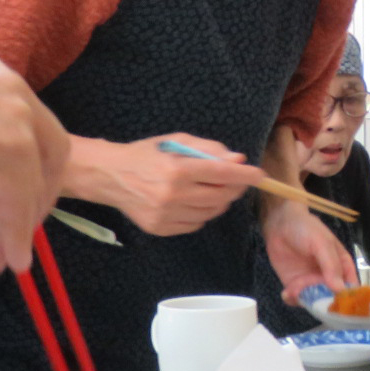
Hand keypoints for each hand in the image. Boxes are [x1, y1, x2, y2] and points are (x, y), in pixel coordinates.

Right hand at [0, 52, 67, 275]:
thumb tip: (4, 177)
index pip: (35, 126)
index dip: (34, 168)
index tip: (19, 200)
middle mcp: (12, 87)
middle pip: (51, 151)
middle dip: (38, 196)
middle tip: (18, 228)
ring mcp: (15, 120)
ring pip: (36, 183)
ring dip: (21, 223)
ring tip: (1, 254)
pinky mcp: (10, 155)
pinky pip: (21, 205)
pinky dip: (16, 236)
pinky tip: (6, 259)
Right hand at [67, 133, 264, 235]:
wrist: (110, 176)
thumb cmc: (146, 155)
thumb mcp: (175, 141)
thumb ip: (207, 149)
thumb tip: (237, 159)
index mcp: (177, 169)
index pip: (222, 173)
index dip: (245, 175)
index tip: (259, 175)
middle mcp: (173, 195)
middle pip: (221, 196)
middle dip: (235, 187)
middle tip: (235, 180)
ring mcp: (166, 215)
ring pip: (211, 212)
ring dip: (219, 200)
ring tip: (211, 188)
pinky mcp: (161, 228)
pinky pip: (196, 223)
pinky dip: (202, 213)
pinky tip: (192, 201)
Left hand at [263, 201, 356, 303]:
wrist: (279, 223)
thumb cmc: (306, 228)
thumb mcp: (322, 243)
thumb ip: (331, 265)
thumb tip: (340, 290)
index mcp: (343, 266)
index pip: (351, 288)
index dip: (350, 299)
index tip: (343, 308)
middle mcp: (329, 278)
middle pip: (333, 299)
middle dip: (324, 303)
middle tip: (313, 301)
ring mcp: (312, 283)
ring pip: (314, 302)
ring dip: (306, 301)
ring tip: (294, 290)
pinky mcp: (296, 285)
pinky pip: (297, 299)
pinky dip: (293, 299)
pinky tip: (287, 292)